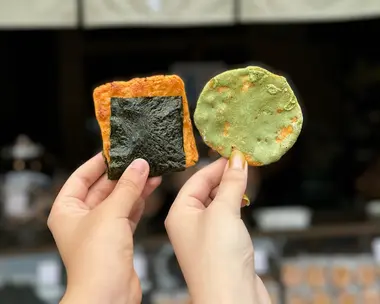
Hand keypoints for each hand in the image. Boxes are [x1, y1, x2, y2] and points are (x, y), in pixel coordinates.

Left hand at [48, 153, 160, 303]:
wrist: (108, 295)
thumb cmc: (95, 260)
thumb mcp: (111, 213)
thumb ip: (127, 187)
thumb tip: (139, 165)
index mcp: (67, 210)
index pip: (80, 177)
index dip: (97, 163)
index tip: (114, 150)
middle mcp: (81, 219)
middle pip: (102, 188)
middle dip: (122, 174)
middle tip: (139, 160)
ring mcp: (100, 229)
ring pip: (118, 200)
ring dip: (134, 187)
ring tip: (151, 171)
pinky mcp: (117, 238)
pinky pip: (128, 212)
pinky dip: (139, 201)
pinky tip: (150, 189)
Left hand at [165, 150, 269, 303]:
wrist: (232, 299)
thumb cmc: (218, 260)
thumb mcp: (224, 211)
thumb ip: (231, 184)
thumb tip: (237, 161)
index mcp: (179, 213)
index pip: (195, 180)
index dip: (215, 166)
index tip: (233, 155)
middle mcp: (188, 224)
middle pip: (205, 190)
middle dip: (223, 177)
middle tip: (242, 164)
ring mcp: (204, 236)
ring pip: (217, 204)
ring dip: (230, 190)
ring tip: (246, 178)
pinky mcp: (220, 246)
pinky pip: (226, 218)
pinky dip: (235, 206)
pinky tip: (244, 201)